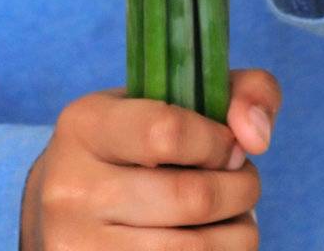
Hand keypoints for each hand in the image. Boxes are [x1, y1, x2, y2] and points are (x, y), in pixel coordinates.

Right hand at [19, 67, 280, 248]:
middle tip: (242, 183)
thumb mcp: (168, 100)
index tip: (228, 146)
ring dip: (237, 234)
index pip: (167, 132)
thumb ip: (237, 89)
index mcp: (85, 124)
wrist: (66, 211)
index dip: (217, 142)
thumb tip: (257, 135)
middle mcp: (72, 187)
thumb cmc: (135, 148)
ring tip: (231, 217)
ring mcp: (80, 244)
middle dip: (240, 190)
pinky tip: (208, 242)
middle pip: (191, 198)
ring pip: (194, 250)